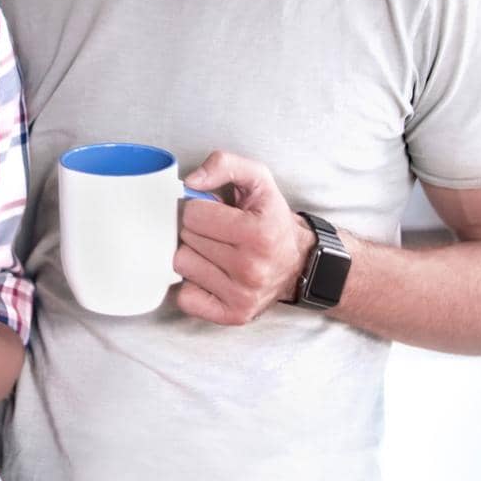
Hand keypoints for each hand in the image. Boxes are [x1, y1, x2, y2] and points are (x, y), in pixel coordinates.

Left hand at [174, 151, 316, 325]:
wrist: (299, 261)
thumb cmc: (271, 219)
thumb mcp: (258, 179)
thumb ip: (224, 164)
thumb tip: (190, 182)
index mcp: (258, 233)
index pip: (193, 214)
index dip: (201, 208)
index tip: (218, 214)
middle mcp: (252, 268)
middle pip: (186, 239)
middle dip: (198, 231)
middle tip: (219, 234)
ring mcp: (243, 296)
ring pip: (182, 266)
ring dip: (194, 256)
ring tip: (217, 253)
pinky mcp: (233, 315)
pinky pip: (185, 298)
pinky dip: (193, 286)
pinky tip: (213, 275)